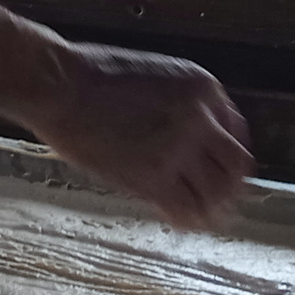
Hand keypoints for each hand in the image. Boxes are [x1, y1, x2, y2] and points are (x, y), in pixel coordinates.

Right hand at [13, 35, 251, 230]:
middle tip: (219, 198)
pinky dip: (186, 219)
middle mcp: (201, 117)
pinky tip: (177, 221)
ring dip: (212, 206)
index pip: (235, 128)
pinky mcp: (155, 177)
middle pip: (236, 163)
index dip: (225, 152)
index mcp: (202, 86)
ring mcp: (179, 148)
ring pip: (218, 191)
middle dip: (229, 183)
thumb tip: (182, 136)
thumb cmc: (89, 75)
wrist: (58, 86)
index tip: (216, 166)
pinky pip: (186, 209)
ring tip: (203, 217)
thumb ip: (177, 104)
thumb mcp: (152, 74)